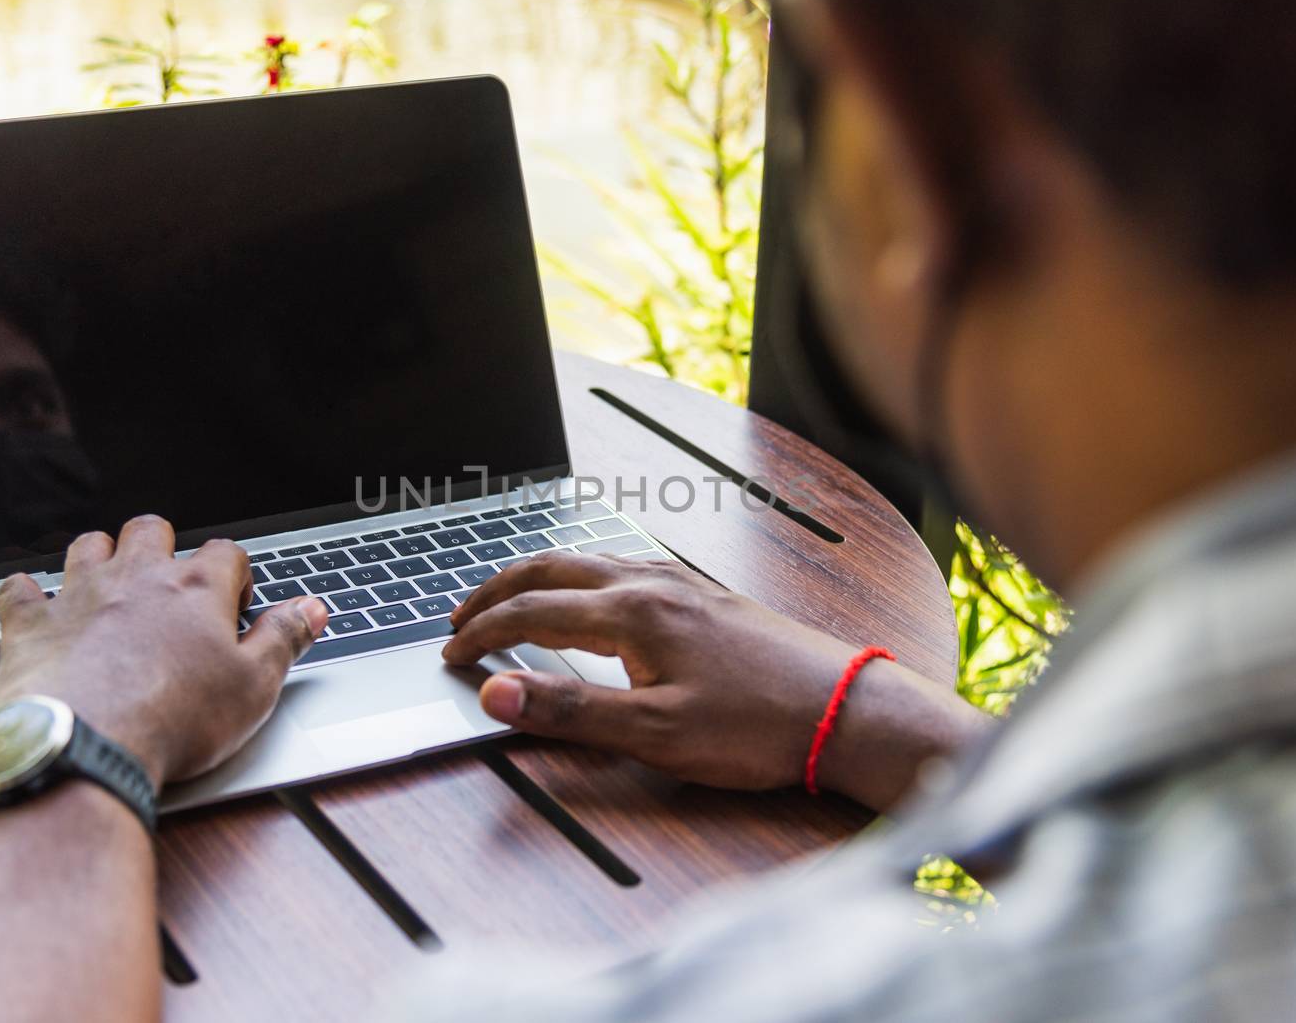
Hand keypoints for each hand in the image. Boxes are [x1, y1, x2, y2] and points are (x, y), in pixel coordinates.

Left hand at [0, 515, 327, 785]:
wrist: (87, 747)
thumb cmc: (173, 720)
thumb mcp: (255, 687)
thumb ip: (284, 639)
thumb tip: (311, 608)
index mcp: (195, 590)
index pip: (225, 553)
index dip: (233, 574)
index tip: (232, 603)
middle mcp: (136, 578)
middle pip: (151, 530)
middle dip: (162, 547)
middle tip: (170, 584)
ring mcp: (79, 596)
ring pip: (89, 546)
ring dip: (101, 557)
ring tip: (110, 584)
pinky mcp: (32, 624)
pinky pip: (21, 589)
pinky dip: (29, 593)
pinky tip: (35, 603)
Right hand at [442, 553, 860, 790]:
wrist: (845, 708)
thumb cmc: (758, 726)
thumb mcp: (654, 734)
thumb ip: (569, 713)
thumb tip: (494, 695)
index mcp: (632, 612)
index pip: (531, 612)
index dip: (482, 634)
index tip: (451, 656)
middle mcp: (652, 583)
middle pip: (550, 568)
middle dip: (496, 590)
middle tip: (458, 619)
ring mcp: (680, 582)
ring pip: (586, 562)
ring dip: (537, 579)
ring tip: (508, 603)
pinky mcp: (703, 594)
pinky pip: (620, 566)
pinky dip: (578, 578)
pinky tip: (586, 601)